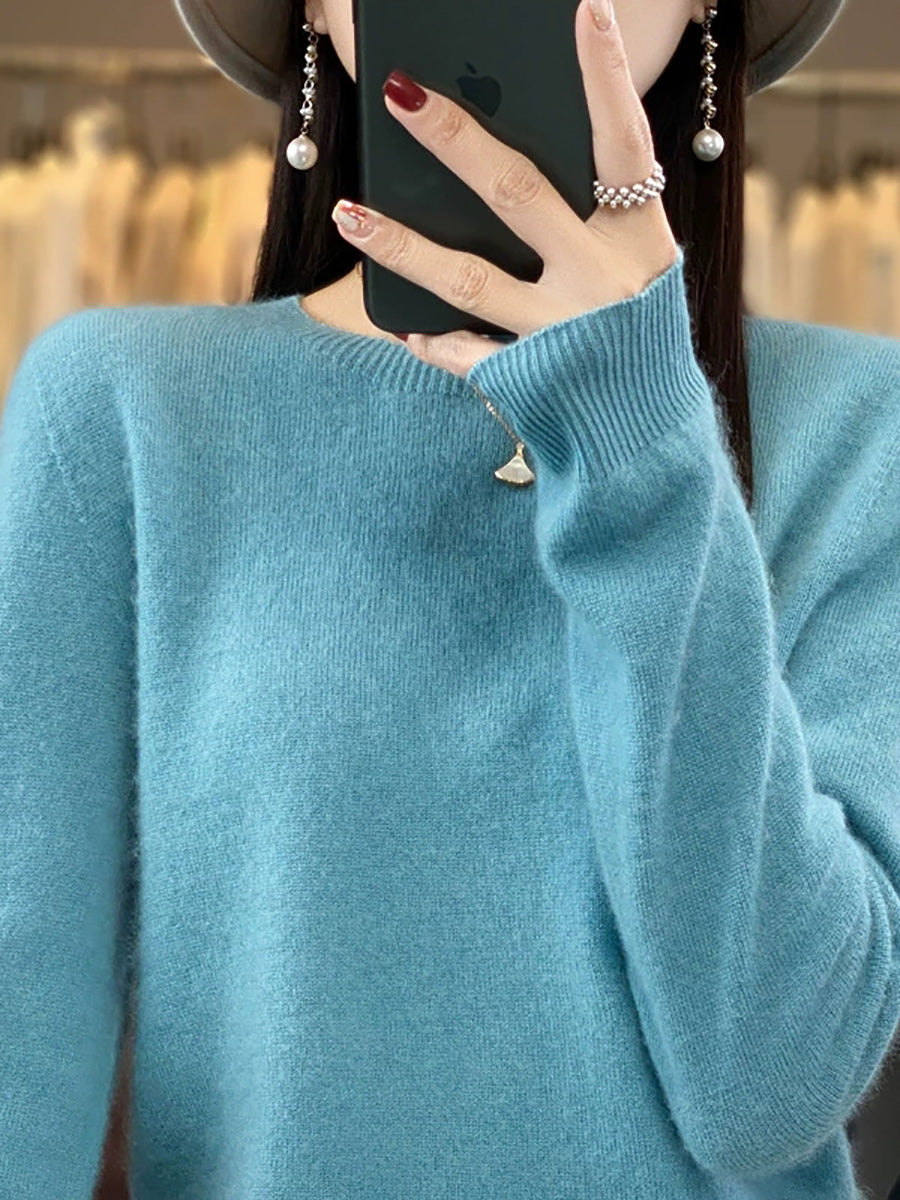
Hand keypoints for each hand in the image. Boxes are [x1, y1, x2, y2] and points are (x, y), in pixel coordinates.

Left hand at [330, 0, 680, 378]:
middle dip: (455, 138)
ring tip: (347, 212)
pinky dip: (428, 337)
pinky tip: (397, 322)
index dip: (607, 76)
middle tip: (399, 93)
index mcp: (642, 241)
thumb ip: (593, 218)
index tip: (584, 7)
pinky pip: (464, 352)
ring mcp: (563, 333)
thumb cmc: (639, 337)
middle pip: (519, 194)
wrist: (651, 438)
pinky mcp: (531, 378)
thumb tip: (500, 166)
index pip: (626, 143)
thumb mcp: (639, 269)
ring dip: (401, 243)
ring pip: (468, 277)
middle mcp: (604, 282)